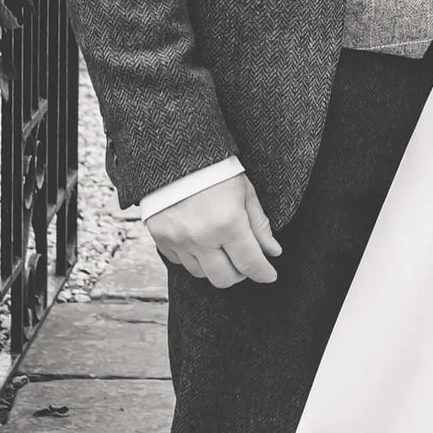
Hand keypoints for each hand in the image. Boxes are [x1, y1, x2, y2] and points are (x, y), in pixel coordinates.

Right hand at [147, 170, 281, 290]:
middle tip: (244, 260)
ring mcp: (178, 240)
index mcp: (228, 223)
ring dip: (214, 265)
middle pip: (224, 278)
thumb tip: (272, 252)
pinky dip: (192, 257)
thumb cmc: (213, 168)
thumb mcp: (244, 191)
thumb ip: (259, 225)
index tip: (269, 274)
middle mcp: (201, 237)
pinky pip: (179, 262)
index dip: (263, 273)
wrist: (174, 153)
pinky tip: (199, 241)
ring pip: (201, 273)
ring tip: (220, 247)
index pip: (250, 263)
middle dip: (239, 273)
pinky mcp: (160, 238)